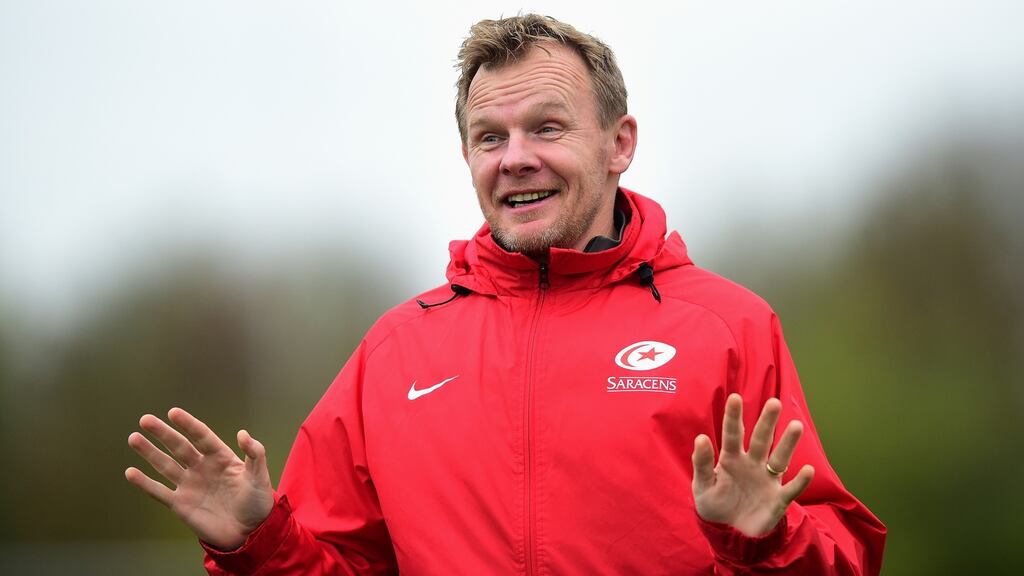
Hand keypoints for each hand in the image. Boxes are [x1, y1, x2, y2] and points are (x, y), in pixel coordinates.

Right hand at [125, 408, 274, 549]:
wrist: (249, 533)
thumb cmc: (257, 502)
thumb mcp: (260, 476)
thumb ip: (255, 454)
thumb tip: (243, 433)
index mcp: (220, 457)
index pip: (201, 436)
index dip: (188, 424)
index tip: (173, 412)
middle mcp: (201, 467)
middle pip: (179, 447)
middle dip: (162, 433)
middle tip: (145, 420)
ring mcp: (189, 485)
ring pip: (165, 465)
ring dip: (149, 452)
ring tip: (134, 438)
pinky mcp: (180, 504)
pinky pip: (159, 491)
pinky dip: (145, 483)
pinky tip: (131, 472)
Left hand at [691, 393, 814, 536]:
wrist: (729, 532)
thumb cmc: (714, 504)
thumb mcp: (702, 485)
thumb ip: (701, 463)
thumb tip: (700, 437)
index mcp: (731, 459)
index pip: (733, 435)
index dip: (733, 417)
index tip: (735, 398)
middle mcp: (752, 464)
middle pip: (761, 440)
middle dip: (767, 422)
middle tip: (774, 402)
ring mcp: (767, 480)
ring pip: (780, 458)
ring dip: (788, 444)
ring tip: (796, 426)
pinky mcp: (778, 499)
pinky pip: (792, 489)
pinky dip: (800, 481)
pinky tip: (807, 469)